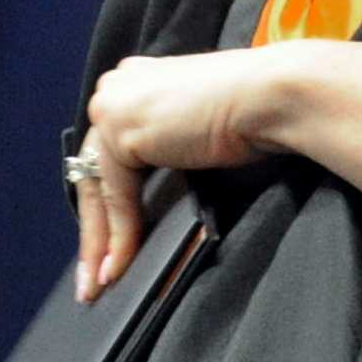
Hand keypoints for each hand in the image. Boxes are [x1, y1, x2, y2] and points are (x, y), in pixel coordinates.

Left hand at [75, 50, 281, 300]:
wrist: (268, 97)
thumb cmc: (250, 111)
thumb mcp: (193, 129)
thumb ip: (164, 145)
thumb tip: (145, 203)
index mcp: (136, 78)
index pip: (108, 151)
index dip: (107, 202)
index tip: (105, 242)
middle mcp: (118, 84)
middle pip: (95, 171)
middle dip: (94, 229)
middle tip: (94, 276)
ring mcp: (115, 105)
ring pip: (97, 187)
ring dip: (99, 241)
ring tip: (101, 283)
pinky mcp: (120, 130)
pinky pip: (114, 196)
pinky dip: (118, 234)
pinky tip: (120, 264)